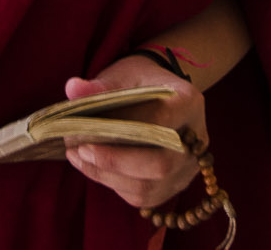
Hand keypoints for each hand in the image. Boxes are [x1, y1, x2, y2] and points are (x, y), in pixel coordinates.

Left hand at [61, 55, 205, 211]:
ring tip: (78, 157)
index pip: (161, 121)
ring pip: (150, 187)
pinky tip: (92, 167)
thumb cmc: (140, 83)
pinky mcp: (175, 185)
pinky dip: (113, 184)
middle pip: (161, 164)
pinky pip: (143, 197)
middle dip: (115, 161)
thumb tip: (73, 88)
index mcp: (189, 103)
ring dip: (108, 175)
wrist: (159, 95)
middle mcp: (197, 140)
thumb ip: (100, 84)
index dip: (124, 129)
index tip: (87, 129)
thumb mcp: (123, 74)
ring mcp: (188, 167)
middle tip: (79, 149)